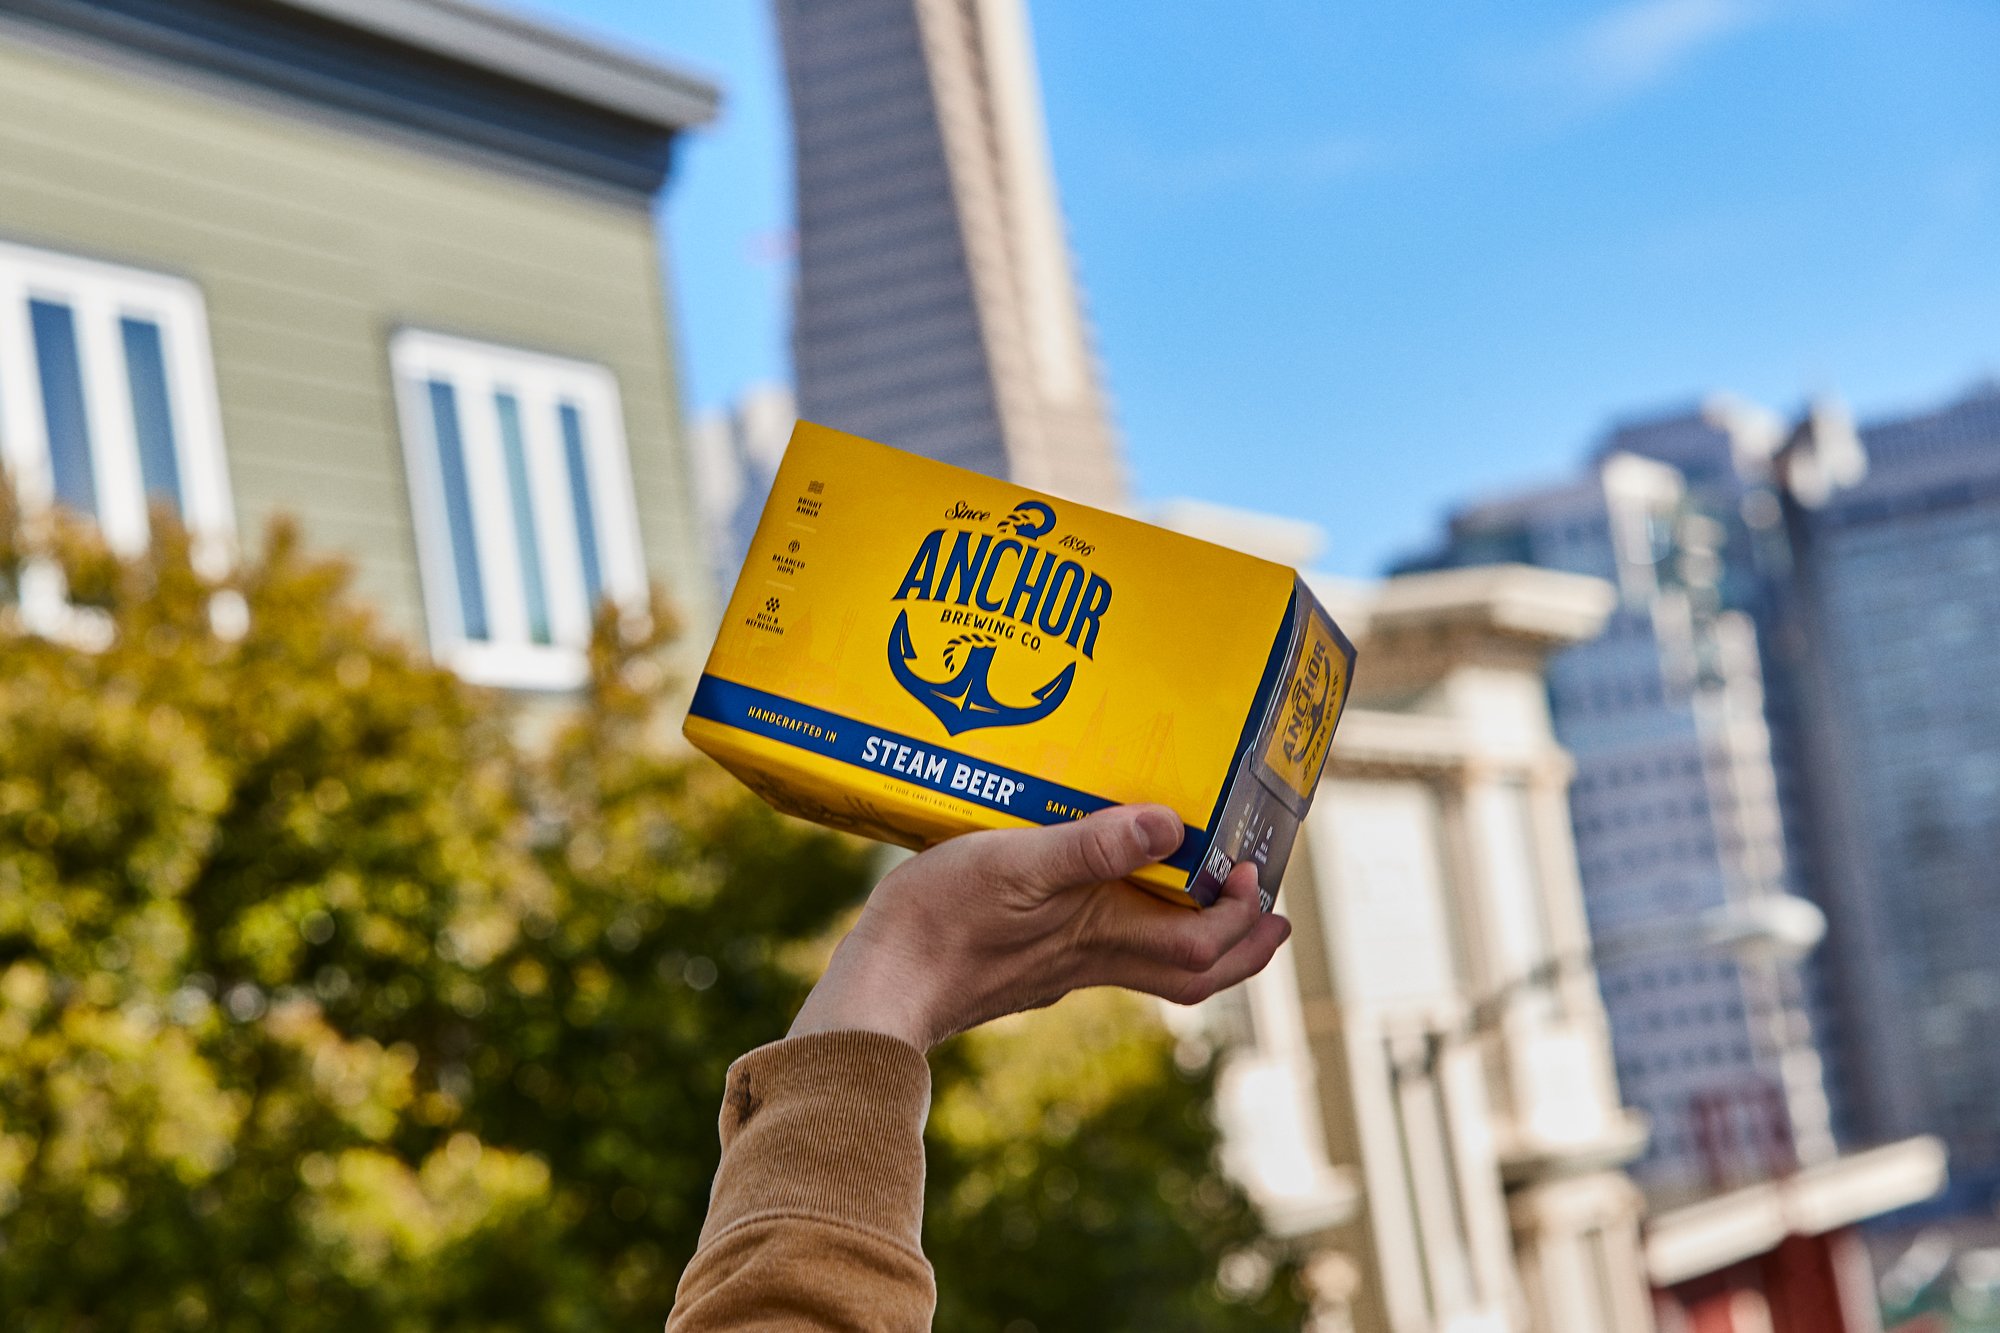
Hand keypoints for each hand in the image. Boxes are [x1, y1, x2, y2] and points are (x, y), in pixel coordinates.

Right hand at [788, 804, 1291, 1050]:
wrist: (877, 990)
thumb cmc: (941, 923)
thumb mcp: (1017, 863)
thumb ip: (1091, 845)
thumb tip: (1169, 825)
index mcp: (1101, 938)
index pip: (1202, 947)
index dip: (1242, 917)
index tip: (1253, 874)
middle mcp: (1090, 962)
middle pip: (1191, 976)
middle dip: (1242, 949)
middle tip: (1271, 917)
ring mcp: (1058, 970)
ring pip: (1150, 968)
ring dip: (1195, 941)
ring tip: (1210, 902)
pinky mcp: (1025, 967)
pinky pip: (1104, 955)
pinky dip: (1135, 931)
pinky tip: (1110, 897)